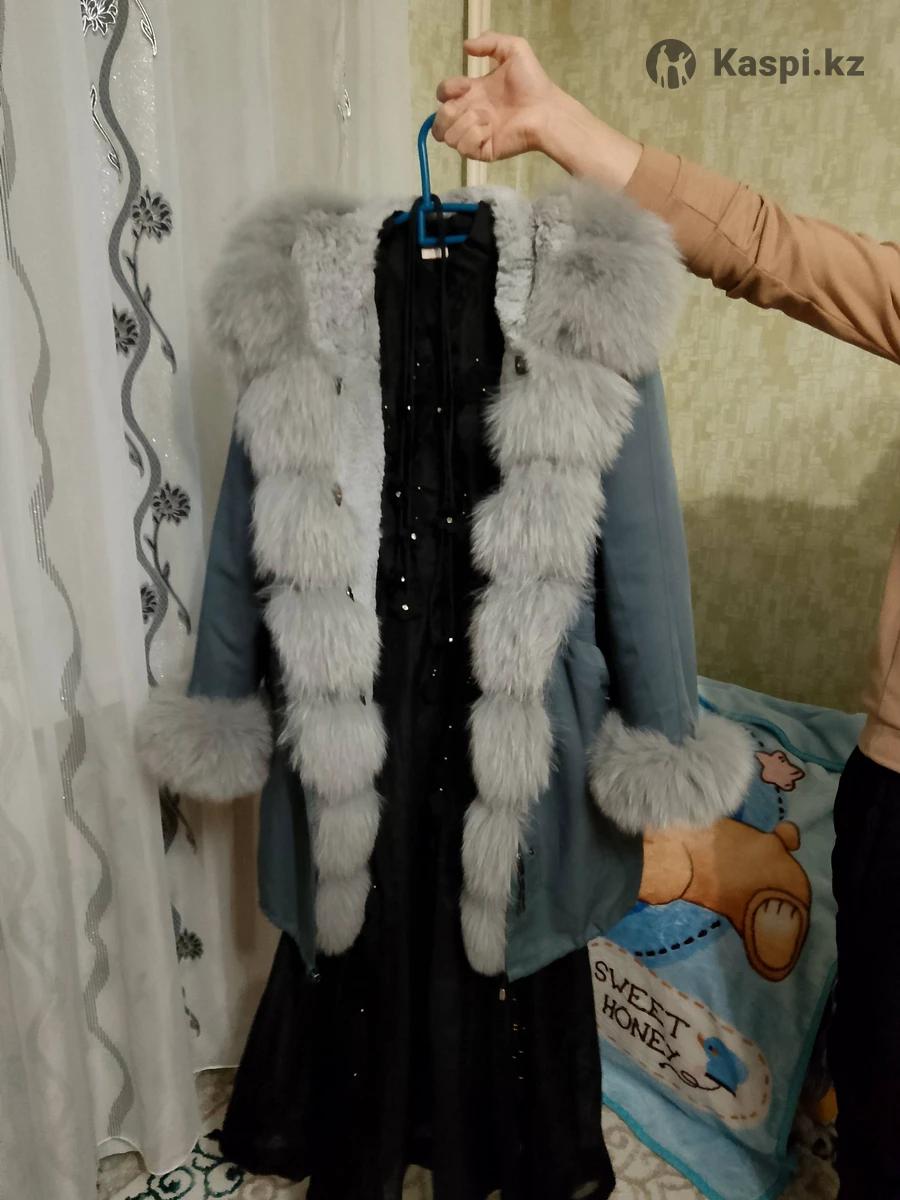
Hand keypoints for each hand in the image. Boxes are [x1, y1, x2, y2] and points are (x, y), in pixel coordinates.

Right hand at [433, 32, 642, 190]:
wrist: (546, 110)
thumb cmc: (532, 81)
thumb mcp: (514, 49)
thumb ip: (490, 41)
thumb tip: (465, 46)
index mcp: (473, 93)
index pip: (443, 95)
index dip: (447, 90)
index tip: (466, 86)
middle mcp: (471, 115)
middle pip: (438, 121)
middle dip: (447, 112)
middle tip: (472, 107)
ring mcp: (476, 135)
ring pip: (447, 136)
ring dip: (463, 124)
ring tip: (486, 119)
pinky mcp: (483, 151)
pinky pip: (463, 149)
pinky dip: (473, 137)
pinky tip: (489, 131)